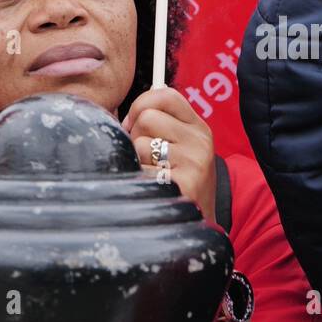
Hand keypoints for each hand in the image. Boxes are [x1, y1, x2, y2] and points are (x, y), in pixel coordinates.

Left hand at [122, 87, 215, 223]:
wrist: (198, 227)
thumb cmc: (178, 182)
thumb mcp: (179, 147)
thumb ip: (158, 123)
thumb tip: (121, 114)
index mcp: (198, 127)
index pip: (165, 95)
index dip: (141, 104)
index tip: (134, 124)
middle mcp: (200, 141)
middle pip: (146, 117)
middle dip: (136, 136)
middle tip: (147, 158)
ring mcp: (194, 162)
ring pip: (139, 143)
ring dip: (137, 161)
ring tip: (152, 175)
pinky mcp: (184, 184)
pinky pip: (140, 169)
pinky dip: (139, 180)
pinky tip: (153, 190)